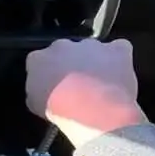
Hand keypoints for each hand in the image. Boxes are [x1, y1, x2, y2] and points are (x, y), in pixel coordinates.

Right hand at [25, 38, 147, 149]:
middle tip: (78, 83)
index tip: (54, 85)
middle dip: (71, 63)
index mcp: (38, 58)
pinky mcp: (115, 50)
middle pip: (65, 50)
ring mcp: (90, 45)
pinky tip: (120, 71)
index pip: (40, 60)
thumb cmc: (59, 110)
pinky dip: (119, 57)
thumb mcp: (35, 103)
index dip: (49, 72)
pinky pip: (119, 48)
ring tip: (101, 82)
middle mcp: (62, 45)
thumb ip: (36, 88)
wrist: (92, 110)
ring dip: (95, 60)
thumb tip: (41, 88)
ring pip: (92, 49)